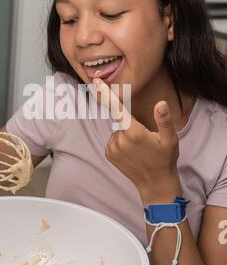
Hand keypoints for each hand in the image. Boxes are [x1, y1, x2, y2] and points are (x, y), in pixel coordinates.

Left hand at [92, 78, 180, 204]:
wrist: (155, 183)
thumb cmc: (165, 159)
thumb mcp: (170, 139)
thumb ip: (164, 120)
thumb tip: (160, 103)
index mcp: (134, 132)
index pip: (116, 108)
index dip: (105, 93)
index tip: (95, 81)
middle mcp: (120, 139)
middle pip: (120, 120)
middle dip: (130, 123)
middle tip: (145, 138)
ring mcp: (112, 148)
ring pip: (117, 130)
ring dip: (126, 133)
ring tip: (140, 147)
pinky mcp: (109, 154)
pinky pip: (113, 139)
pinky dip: (121, 141)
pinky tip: (132, 151)